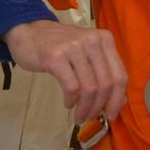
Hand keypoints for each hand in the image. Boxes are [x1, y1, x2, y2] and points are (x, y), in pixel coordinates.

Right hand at [4, 20, 128, 121]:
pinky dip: (72, 100)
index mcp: (105, 39)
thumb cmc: (61, 45)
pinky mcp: (55, 56)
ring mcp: (74, 47)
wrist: (29, 32)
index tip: (112, 115)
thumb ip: (104, 72)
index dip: (118, 99)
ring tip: (79, 114)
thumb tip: (120, 101)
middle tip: (91, 117)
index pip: (120, 75)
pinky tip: (68, 103)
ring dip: (85, 107)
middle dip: (100, 106)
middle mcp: (93, 41)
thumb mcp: (87, 52)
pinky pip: (71, 86)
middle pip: (106, 83)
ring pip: (89, 87)